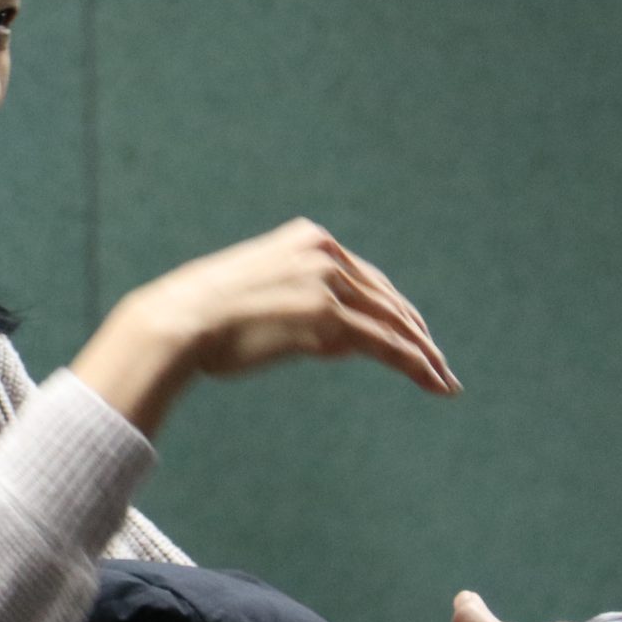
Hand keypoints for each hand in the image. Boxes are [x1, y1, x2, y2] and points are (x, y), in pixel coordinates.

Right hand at [70, 219, 460, 435]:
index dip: (395, 311)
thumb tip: (345, 342)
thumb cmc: (206, 319)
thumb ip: (308, 309)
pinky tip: (432, 383)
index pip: (368, 278)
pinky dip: (413, 364)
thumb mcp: (264, 300)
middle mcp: (325, 252)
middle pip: (389, 298)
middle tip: (442, 366)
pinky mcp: (327, 315)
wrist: (177, 322)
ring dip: (424, 356)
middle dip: (419, 335)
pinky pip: (383, 343)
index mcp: (309, 239)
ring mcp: (328, 281)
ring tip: (444, 382)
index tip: (416, 336)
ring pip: (393, 322)